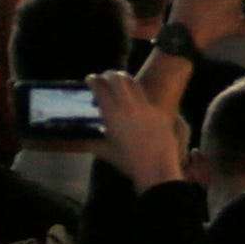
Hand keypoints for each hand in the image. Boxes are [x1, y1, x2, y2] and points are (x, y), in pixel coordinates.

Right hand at [91, 66, 187, 187]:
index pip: (101, 88)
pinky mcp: (159, 110)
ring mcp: (146, 106)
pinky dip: (136, 94)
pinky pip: (145, 96)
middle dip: (108, 75)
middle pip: (117, 79)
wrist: (157, 168)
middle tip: (104, 77)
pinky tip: (134, 100)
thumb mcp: (107, 152)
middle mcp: (128, 106)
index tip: (90, 79)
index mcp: (113, 115)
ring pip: (133, 83)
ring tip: (119, 82)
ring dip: (123, 79)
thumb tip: (85, 140)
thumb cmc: (128, 163)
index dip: (94, 80)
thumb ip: (94, 142)